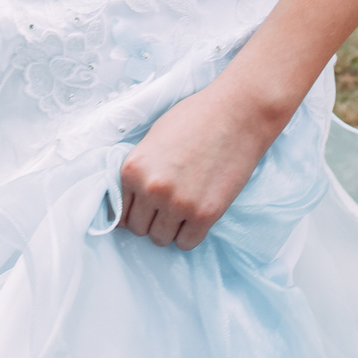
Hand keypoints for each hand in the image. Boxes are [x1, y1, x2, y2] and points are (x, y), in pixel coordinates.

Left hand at [118, 83, 278, 249]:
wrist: (237, 113)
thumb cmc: (195, 118)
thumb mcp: (153, 139)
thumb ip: (140, 171)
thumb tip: (132, 200)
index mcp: (132, 169)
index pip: (120, 212)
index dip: (134, 211)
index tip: (145, 208)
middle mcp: (151, 189)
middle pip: (139, 229)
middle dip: (151, 220)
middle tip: (166, 207)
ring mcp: (178, 204)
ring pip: (161, 239)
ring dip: (170, 229)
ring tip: (182, 210)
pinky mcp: (205, 214)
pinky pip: (187, 243)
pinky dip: (189, 235)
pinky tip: (196, 217)